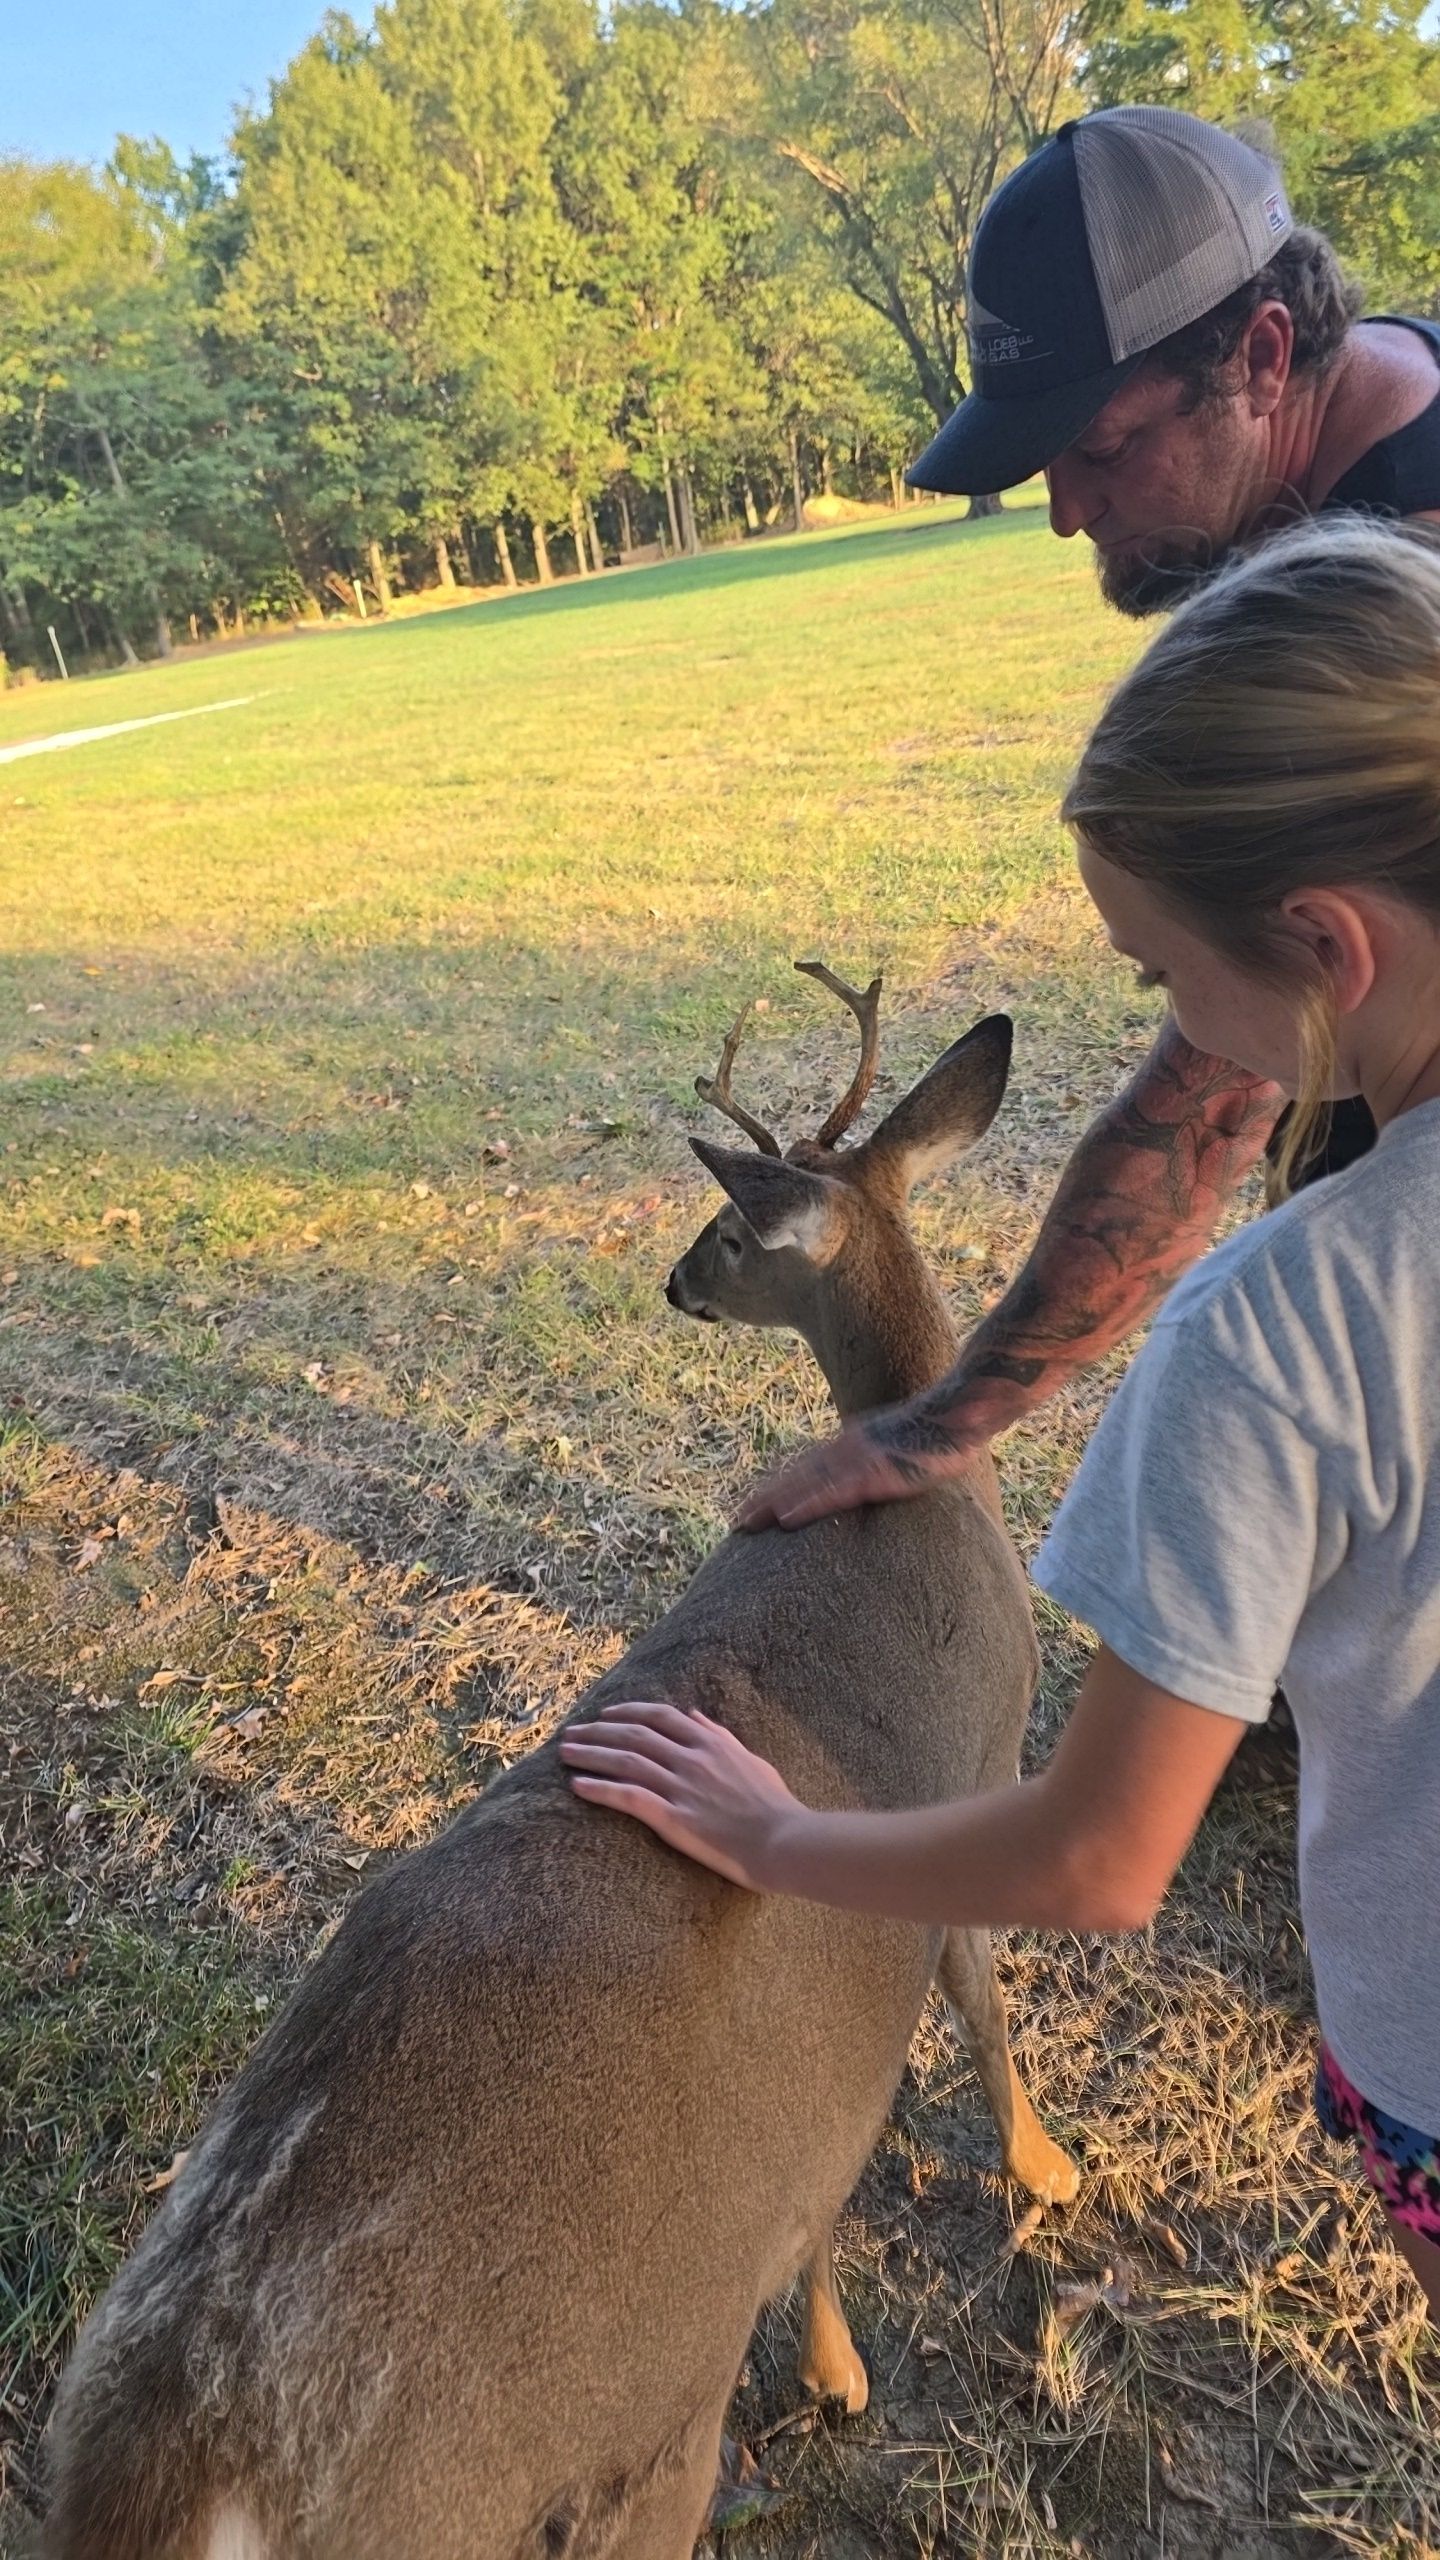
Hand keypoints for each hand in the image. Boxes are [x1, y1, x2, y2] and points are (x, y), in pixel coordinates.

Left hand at [560, 1702, 802, 1890]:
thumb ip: (720, 1735)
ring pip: (625, 1761)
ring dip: (590, 1754)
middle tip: (571, 1732)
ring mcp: (681, 1786)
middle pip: (633, 1735)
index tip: (605, 1715)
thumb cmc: (774, 1805)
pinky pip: (628, 1797)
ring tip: (564, 1753)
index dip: (628, 1712)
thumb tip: (695, 1714)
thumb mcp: (751, 1760)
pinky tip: (577, 1786)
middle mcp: (691, 1758)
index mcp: (710, 1742)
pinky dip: (600, 1789)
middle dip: (597, 1731)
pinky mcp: (673, 1818)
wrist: (784, 1841)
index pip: (659, 1716)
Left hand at [734, 1411, 978, 1532]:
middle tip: (737, 1524)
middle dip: (766, 1499)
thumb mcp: (902, 1447)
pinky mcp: (875, 1470)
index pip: (808, 1468)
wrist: (960, 1412)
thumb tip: (876, 1483)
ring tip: (748, 1525)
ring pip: (806, 1484)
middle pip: (797, 1476)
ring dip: (774, 1504)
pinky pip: (834, 1491)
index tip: (756, 1506)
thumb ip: (883, 1462)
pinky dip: (807, 1504)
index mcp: (853, 1443)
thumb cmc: (941, 1433)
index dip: (780, 1487)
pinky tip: (786, 1519)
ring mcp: (859, 1457)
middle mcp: (847, 1447)